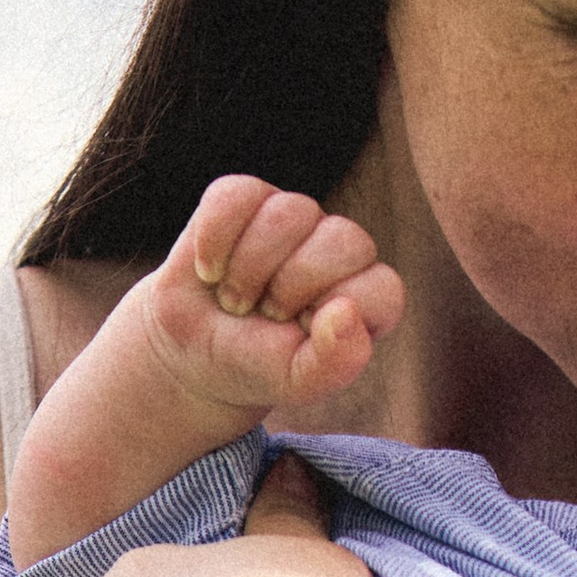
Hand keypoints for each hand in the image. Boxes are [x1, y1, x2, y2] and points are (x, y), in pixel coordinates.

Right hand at [139, 174, 404, 425]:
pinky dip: (215, 239)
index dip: (333, 314)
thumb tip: (346, 311)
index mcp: (366, 295)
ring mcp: (296, 217)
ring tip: (234, 298)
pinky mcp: (247, 197)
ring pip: (290, 213)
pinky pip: (238, 195)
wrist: (195, 351)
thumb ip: (335, 362)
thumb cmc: (257, 364)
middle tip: (264, 315)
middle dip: (290, 287)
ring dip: (249, 267)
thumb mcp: (297, 381)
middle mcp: (340, 249)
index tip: (298, 336)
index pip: (382, 289)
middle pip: (342, 240)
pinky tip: (209, 271)